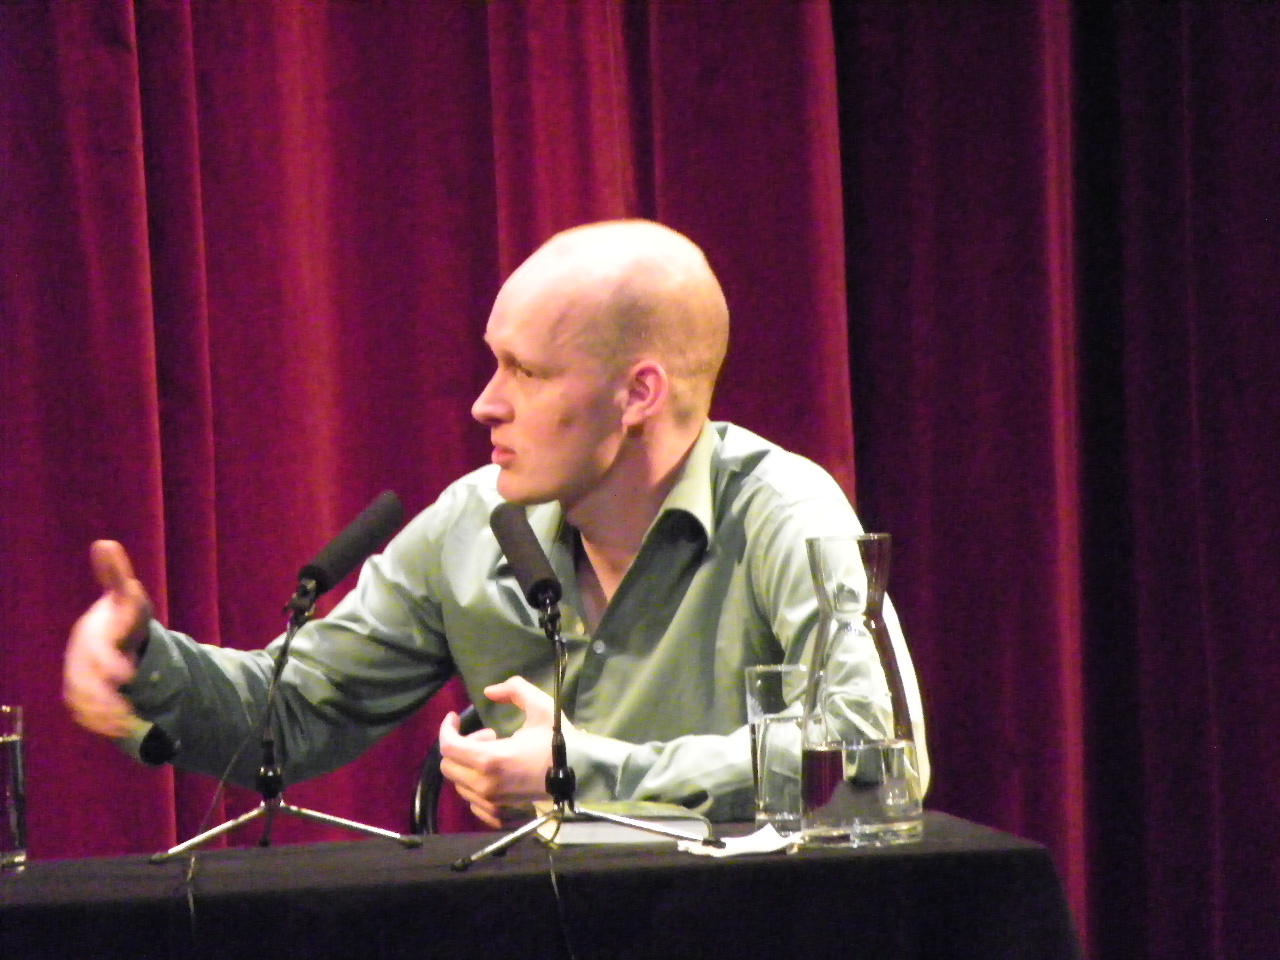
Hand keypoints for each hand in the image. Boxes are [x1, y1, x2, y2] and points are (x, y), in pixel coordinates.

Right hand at [63, 541, 152, 738]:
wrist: (111, 637)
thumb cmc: (120, 614)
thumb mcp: (124, 595)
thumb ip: (116, 575)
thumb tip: (104, 544)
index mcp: (91, 635)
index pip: (92, 651)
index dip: (106, 663)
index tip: (125, 674)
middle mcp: (80, 659)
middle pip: (82, 683)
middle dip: (102, 698)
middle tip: (126, 710)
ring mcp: (78, 678)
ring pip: (81, 702)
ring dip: (101, 715)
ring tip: (126, 724)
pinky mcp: (82, 695)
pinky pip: (84, 714)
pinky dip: (100, 723)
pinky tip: (121, 729)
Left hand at [437, 676, 568, 827]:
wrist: (580, 775)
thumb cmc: (559, 741)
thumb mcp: (540, 706)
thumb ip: (514, 690)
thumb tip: (489, 691)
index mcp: (490, 759)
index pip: (448, 746)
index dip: (447, 728)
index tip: (455, 717)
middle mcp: (484, 784)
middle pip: (448, 765)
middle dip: (461, 745)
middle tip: (488, 735)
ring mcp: (491, 801)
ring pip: (459, 783)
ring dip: (469, 764)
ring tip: (495, 752)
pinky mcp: (499, 812)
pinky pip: (472, 802)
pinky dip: (475, 786)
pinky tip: (493, 775)